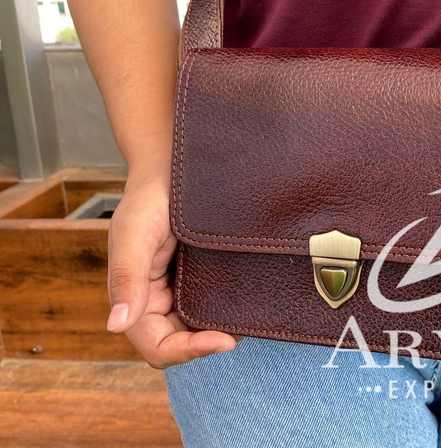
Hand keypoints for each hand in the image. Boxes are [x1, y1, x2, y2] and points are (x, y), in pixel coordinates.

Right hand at [106, 169, 236, 367]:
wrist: (171, 166)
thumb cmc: (149, 196)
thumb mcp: (135, 233)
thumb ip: (126, 277)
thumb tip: (116, 325)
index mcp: (134, 296)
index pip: (157, 346)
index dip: (187, 351)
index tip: (223, 340)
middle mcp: (157, 297)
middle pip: (179, 341)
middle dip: (206, 344)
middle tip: (239, 333)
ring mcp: (179, 286)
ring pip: (196, 325)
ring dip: (218, 330)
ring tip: (247, 321)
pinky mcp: (200, 272)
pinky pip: (211, 300)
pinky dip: (226, 308)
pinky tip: (246, 302)